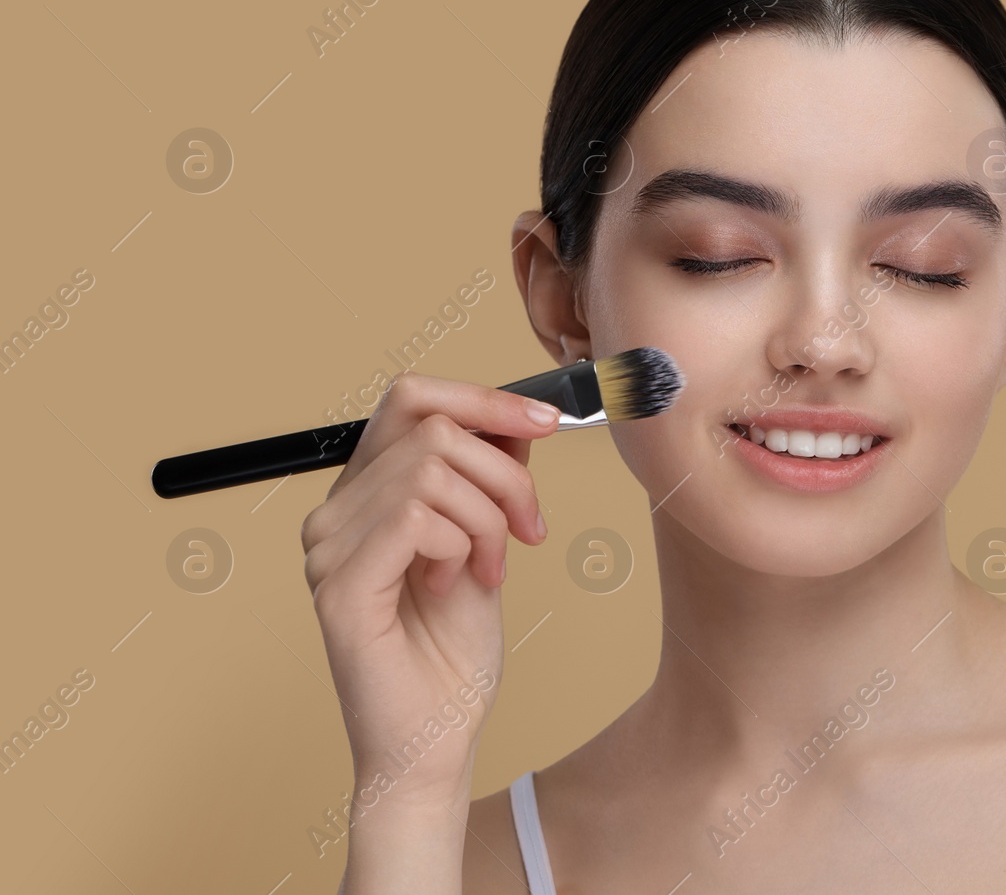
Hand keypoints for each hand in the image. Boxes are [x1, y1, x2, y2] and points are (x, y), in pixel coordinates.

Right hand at [300, 371, 558, 809]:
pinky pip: (415, 518)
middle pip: (431, 429)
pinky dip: (461, 545)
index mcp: (366, 494)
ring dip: (488, 519)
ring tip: (490, 570)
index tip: (547, 421)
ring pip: (431, 471)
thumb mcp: (487, 542)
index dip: (482, 398)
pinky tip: (456, 584)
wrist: (438, 737)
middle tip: (529, 531)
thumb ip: (489, 477)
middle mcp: (335, 512)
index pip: (409, 399)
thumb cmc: (453, 655)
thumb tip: (518, 416)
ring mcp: (328, 548)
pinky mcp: (339, 585)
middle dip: (505, 474)